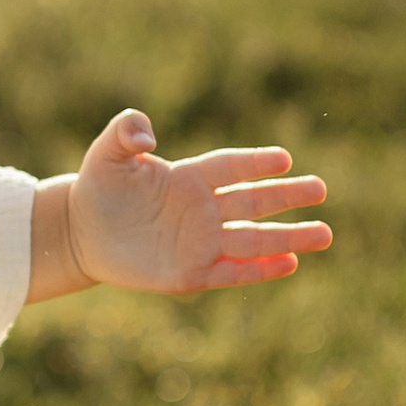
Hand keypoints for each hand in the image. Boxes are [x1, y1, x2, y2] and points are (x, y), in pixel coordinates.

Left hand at [36, 110, 330, 300]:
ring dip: (288, 237)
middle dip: (287, 196)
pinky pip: (232, 271)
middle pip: (253, 202)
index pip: (230, 167)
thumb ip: (126, 131)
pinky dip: (259, 269)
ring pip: (253, 239)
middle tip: (321, 189)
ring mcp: (200, 243)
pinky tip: (289, 264)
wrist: (80, 233)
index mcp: (188, 178)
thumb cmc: (97, 188)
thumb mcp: (107, 152)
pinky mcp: (191, 273)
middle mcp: (202, 210)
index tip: (284, 160)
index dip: (255, 163)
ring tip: (325, 234)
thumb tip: (147, 138)